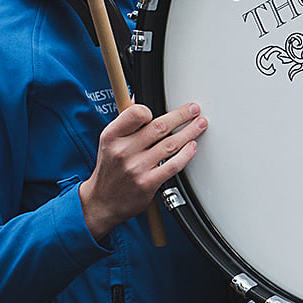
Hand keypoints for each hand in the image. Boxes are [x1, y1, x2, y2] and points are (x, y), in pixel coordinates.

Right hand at [79, 100, 206, 239]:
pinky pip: (173, 165)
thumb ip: (124, 122)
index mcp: (112, 136)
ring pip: (170, 144)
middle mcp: (123, 150)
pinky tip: (192, 147)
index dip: (152, 109)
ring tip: (200, 124)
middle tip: (194, 109)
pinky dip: (186, 154)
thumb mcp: (109, 142)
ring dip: (190, 132)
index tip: (165, 106)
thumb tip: (135, 100)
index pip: (136, 113)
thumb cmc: (109, 170)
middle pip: (159, 126)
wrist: (102, 202)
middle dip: (182, 115)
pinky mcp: (148, 183)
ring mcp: (136, 167)